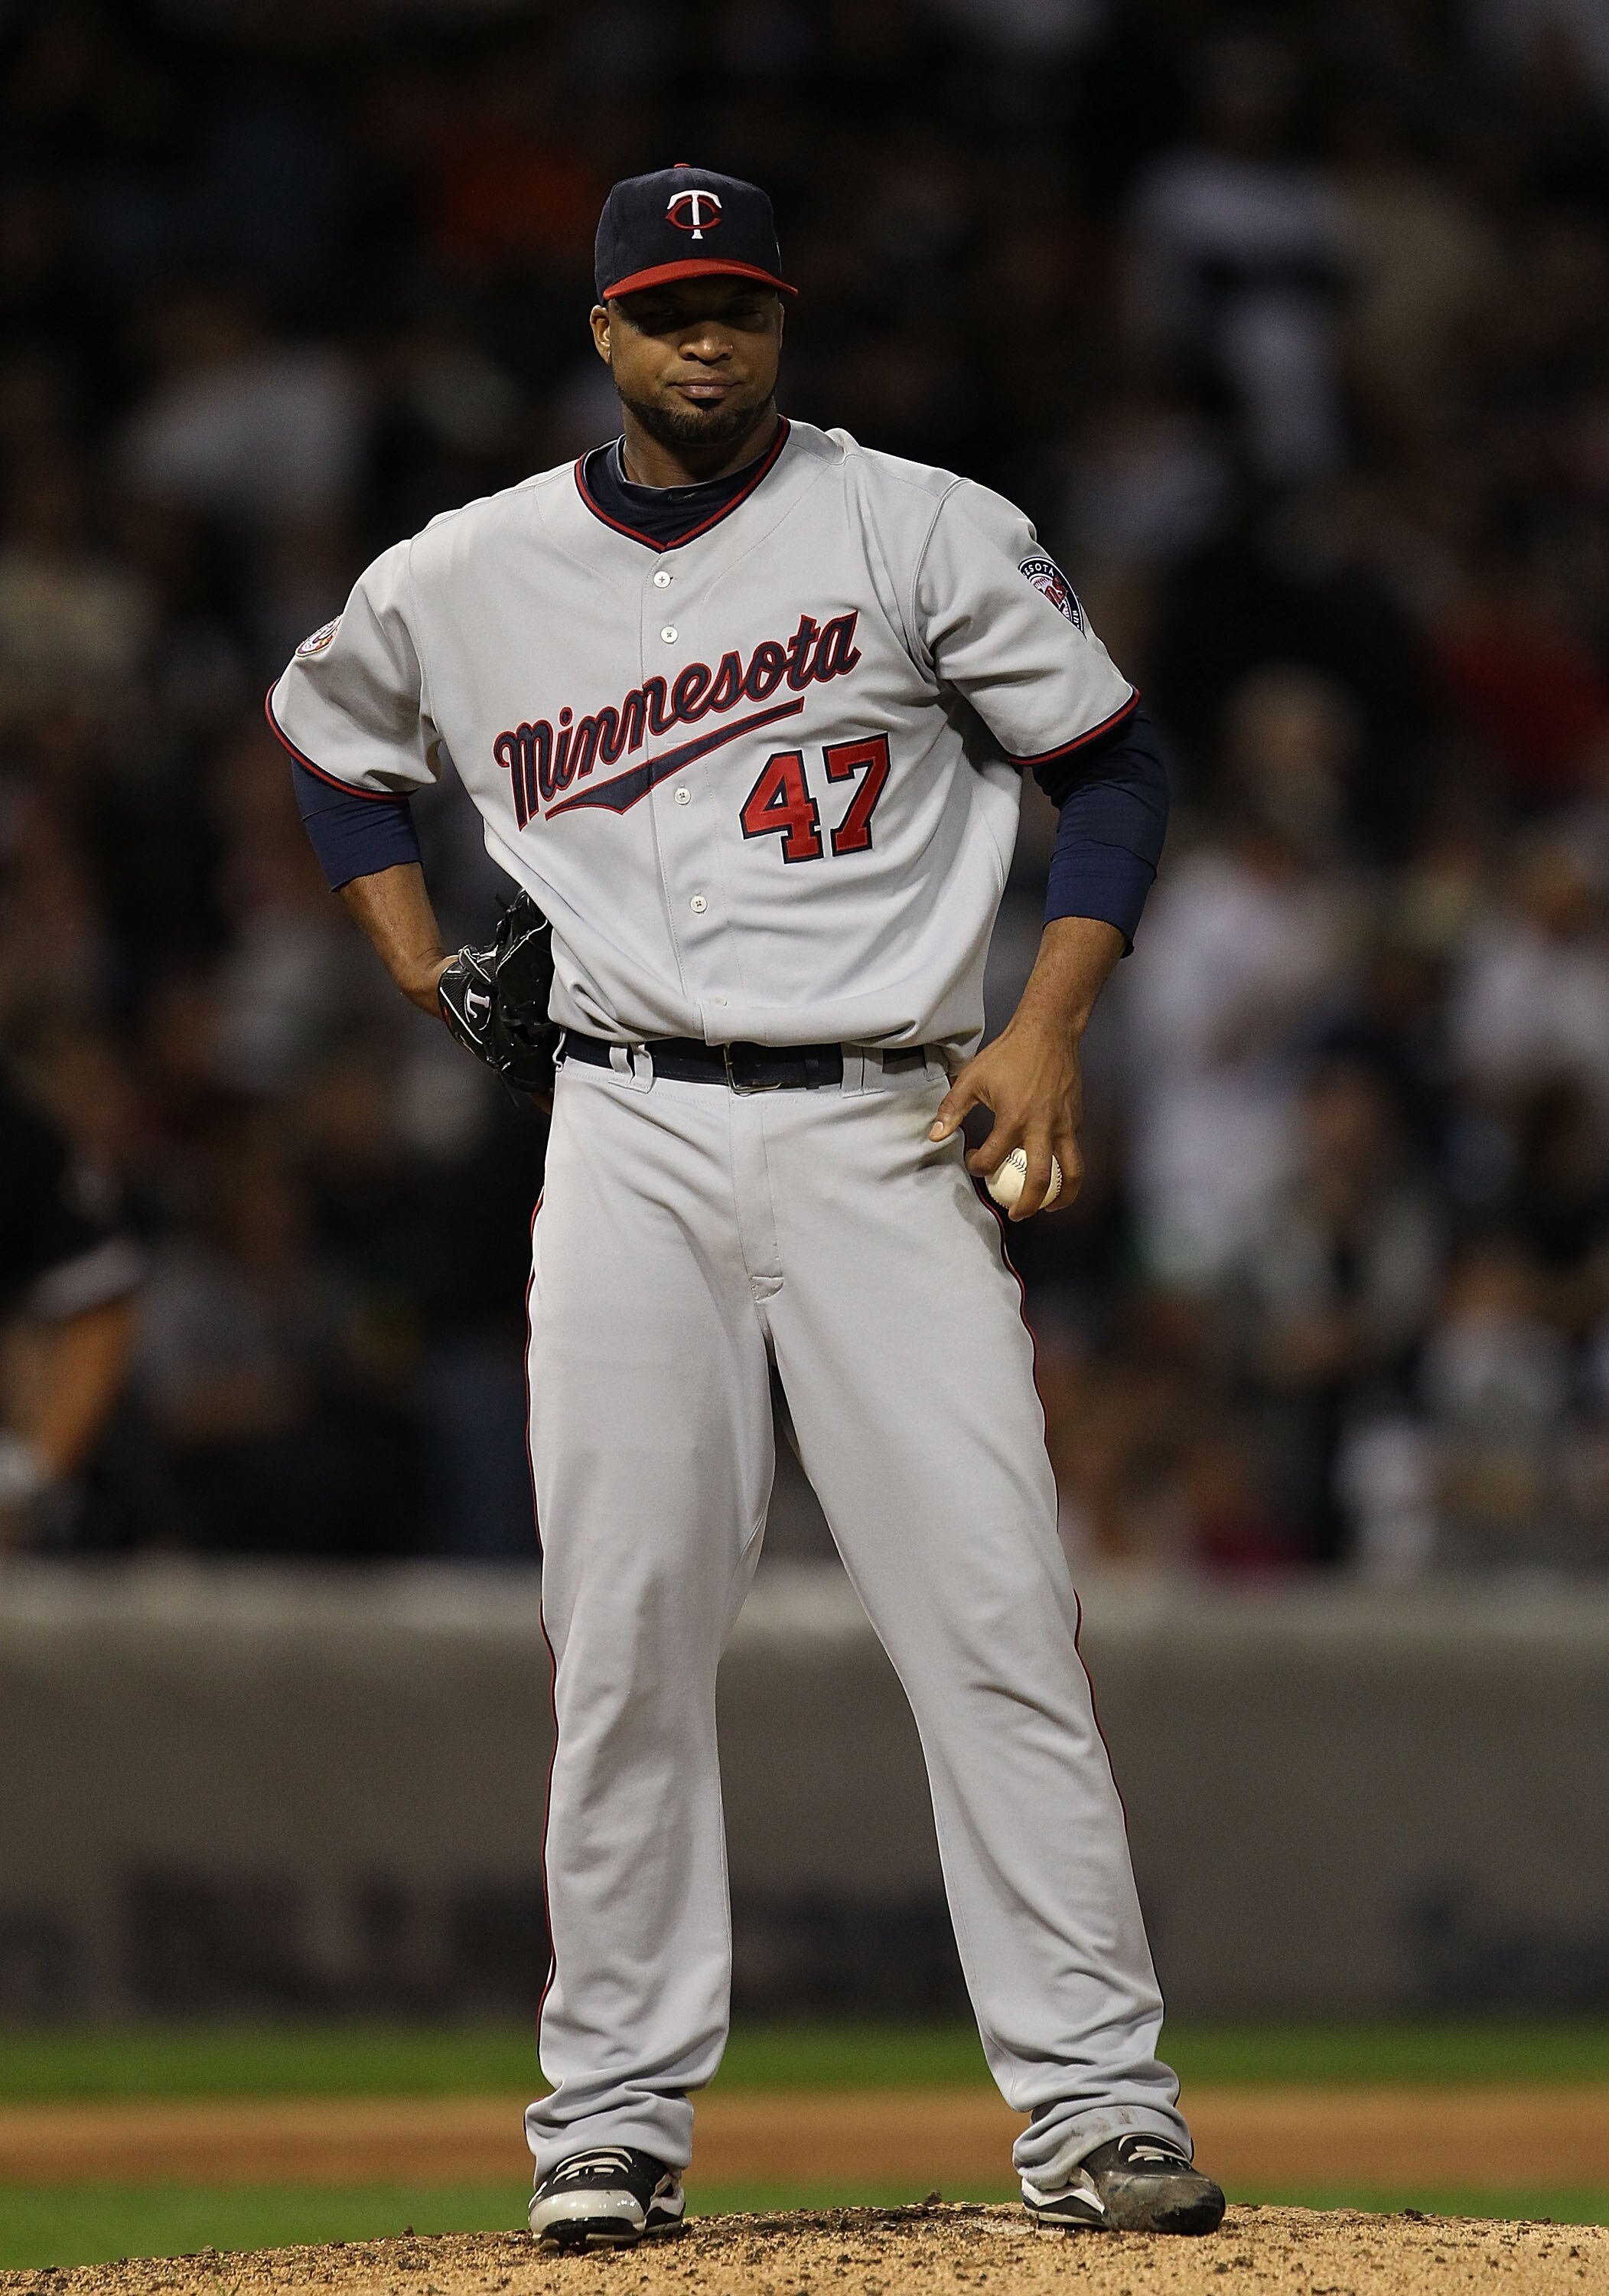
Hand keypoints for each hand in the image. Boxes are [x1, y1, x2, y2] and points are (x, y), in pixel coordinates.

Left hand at [928, 1015, 1084, 1220]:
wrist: (1049, 1032)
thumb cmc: (1009, 1054)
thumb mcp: (973, 1079)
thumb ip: (953, 1110)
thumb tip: (935, 1135)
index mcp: (1013, 1119)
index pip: (993, 1159)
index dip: (979, 1167)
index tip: (975, 1163)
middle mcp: (1042, 1128)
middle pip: (1040, 1181)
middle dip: (1027, 1205)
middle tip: (1017, 1214)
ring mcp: (1064, 1125)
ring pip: (1071, 1172)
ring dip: (1061, 1196)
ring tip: (1049, 1207)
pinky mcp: (1077, 1119)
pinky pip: (1075, 1152)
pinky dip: (1068, 1169)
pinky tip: (1055, 1172)